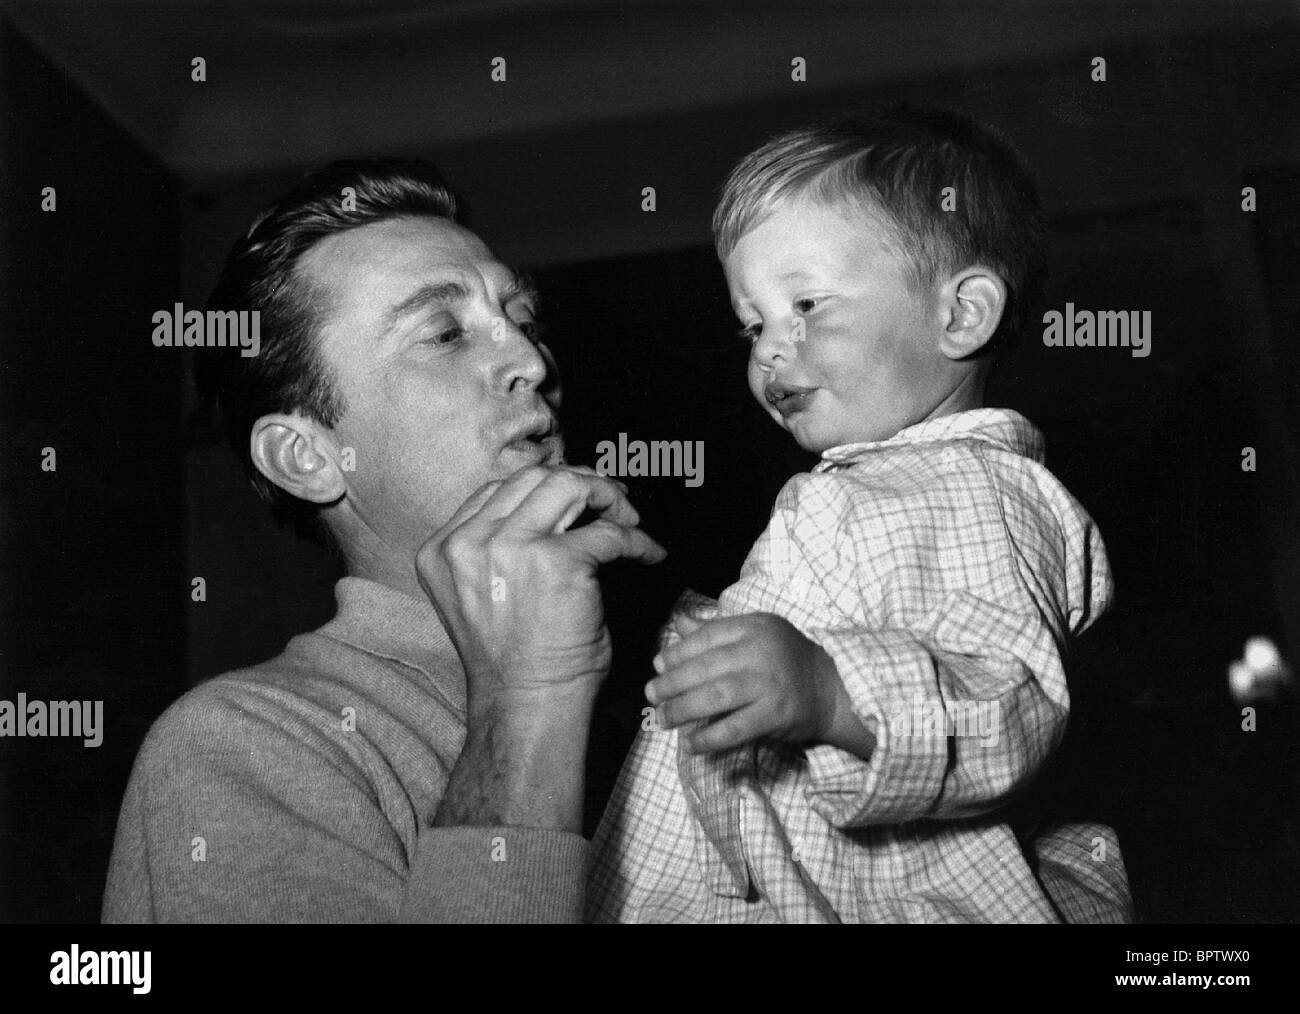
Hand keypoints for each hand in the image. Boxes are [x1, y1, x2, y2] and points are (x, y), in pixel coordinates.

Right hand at [417, 464, 665, 830]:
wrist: (525, 707)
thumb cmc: (513, 661)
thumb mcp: (484, 593)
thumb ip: (498, 547)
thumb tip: (558, 505)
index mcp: (441, 550)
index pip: (497, 490)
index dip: (544, 488)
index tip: (577, 501)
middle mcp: (466, 543)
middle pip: (532, 478)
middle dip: (579, 482)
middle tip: (611, 503)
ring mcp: (508, 548)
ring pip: (567, 485)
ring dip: (607, 496)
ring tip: (628, 518)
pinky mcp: (554, 562)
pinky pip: (608, 533)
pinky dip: (636, 540)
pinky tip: (647, 554)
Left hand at [647, 612, 845, 752]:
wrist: (831, 688)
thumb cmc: (785, 658)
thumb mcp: (755, 632)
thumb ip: (715, 630)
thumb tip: (677, 622)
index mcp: (753, 627)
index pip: (707, 637)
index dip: (677, 652)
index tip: (657, 666)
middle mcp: (761, 651)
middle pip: (706, 667)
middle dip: (673, 683)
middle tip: (652, 695)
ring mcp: (769, 684)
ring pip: (716, 696)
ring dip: (684, 709)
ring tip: (664, 718)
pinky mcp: (776, 714)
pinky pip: (735, 728)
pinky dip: (709, 738)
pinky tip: (691, 744)